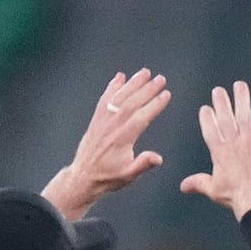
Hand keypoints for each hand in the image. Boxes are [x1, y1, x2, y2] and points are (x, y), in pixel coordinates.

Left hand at [43, 68, 170, 217]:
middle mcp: (112, 126)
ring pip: (119, 97)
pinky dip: (113, 87)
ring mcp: (103, 121)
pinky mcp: (97, 120)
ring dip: (133, 83)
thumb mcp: (128, 175)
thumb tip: (158, 158)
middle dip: (147, 89)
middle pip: (132, 102)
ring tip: (145, 72)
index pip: (142, 117)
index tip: (166, 94)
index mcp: (122, 139)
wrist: (83, 176)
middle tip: (161, 79)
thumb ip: (143, 164)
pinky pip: (105, 99)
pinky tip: (120, 77)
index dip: (155, 104)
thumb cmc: (108, 177)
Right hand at [181, 81, 250, 219]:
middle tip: (218, 90)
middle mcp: (233, 142)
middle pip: (225, 117)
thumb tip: (183, 186)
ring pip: (244, 114)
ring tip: (239, 85)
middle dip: (221, 102)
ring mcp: (249, 140)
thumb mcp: (213, 189)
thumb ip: (198, 183)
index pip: (210, 129)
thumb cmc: (236, 195)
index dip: (207, 118)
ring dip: (242, 98)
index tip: (205, 108)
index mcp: (219, 152)